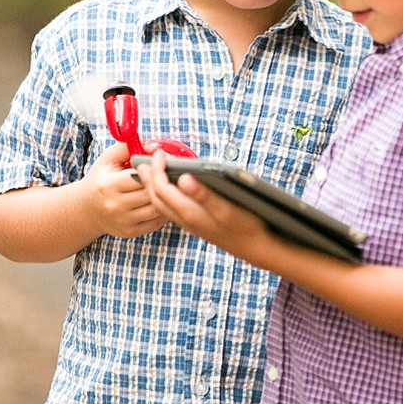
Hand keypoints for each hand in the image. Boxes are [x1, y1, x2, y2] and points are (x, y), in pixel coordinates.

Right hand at [82, 143, 165, 238]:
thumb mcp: (107, 160)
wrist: (87, 209)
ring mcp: (123, 221)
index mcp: (108, 186)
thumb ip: (127, 148)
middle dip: (164, 183)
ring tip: (172, 187)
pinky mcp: (130, 232)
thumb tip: (153, 148)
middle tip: (174, 174)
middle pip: (150, 193)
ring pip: (156, 209)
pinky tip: (164, 201)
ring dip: (167, 198)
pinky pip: (156, 222)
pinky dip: (163, 211)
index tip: (162, 162)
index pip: (139, 177)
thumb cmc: (101, 180)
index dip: (154, 169)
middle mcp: (115, 206)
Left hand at [139, 154, 272, 260]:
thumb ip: (204, 194)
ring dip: (154, 188)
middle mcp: (186, 220)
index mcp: (190, 214)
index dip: (156, 171)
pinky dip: (165, 197)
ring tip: (152, 174)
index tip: (158, 154)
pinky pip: (172, 210)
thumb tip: (183, 178)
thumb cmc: (247, 227)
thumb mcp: (227, 209)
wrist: (258, 249)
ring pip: (163, 206)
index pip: (162, 190)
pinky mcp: (198, 225)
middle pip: (156, 199)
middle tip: (144, 162)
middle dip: (148, 179)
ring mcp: (191, 224)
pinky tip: (171, 190)